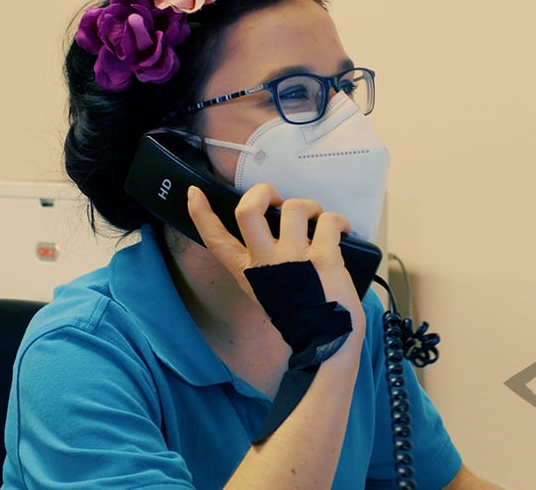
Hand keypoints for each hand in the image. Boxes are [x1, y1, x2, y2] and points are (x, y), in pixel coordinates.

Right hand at [186, 183, 363, 311]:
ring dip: (310, 205)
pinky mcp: (323, 258)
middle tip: (277, 198)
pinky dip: (338, 220)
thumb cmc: (300, 315)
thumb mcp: (267, 290)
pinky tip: (341, 229)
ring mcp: (294, 259)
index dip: (201, 213)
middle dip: (263, 192)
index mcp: (247, 272)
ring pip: (294, 208)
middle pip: (248, 211)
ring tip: (317, 217)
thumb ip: (263, 262)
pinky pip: (328, 221)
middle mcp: (266, 263)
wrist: (327, 342)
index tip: (194, 193)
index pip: (215, 240)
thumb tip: (277, 227)